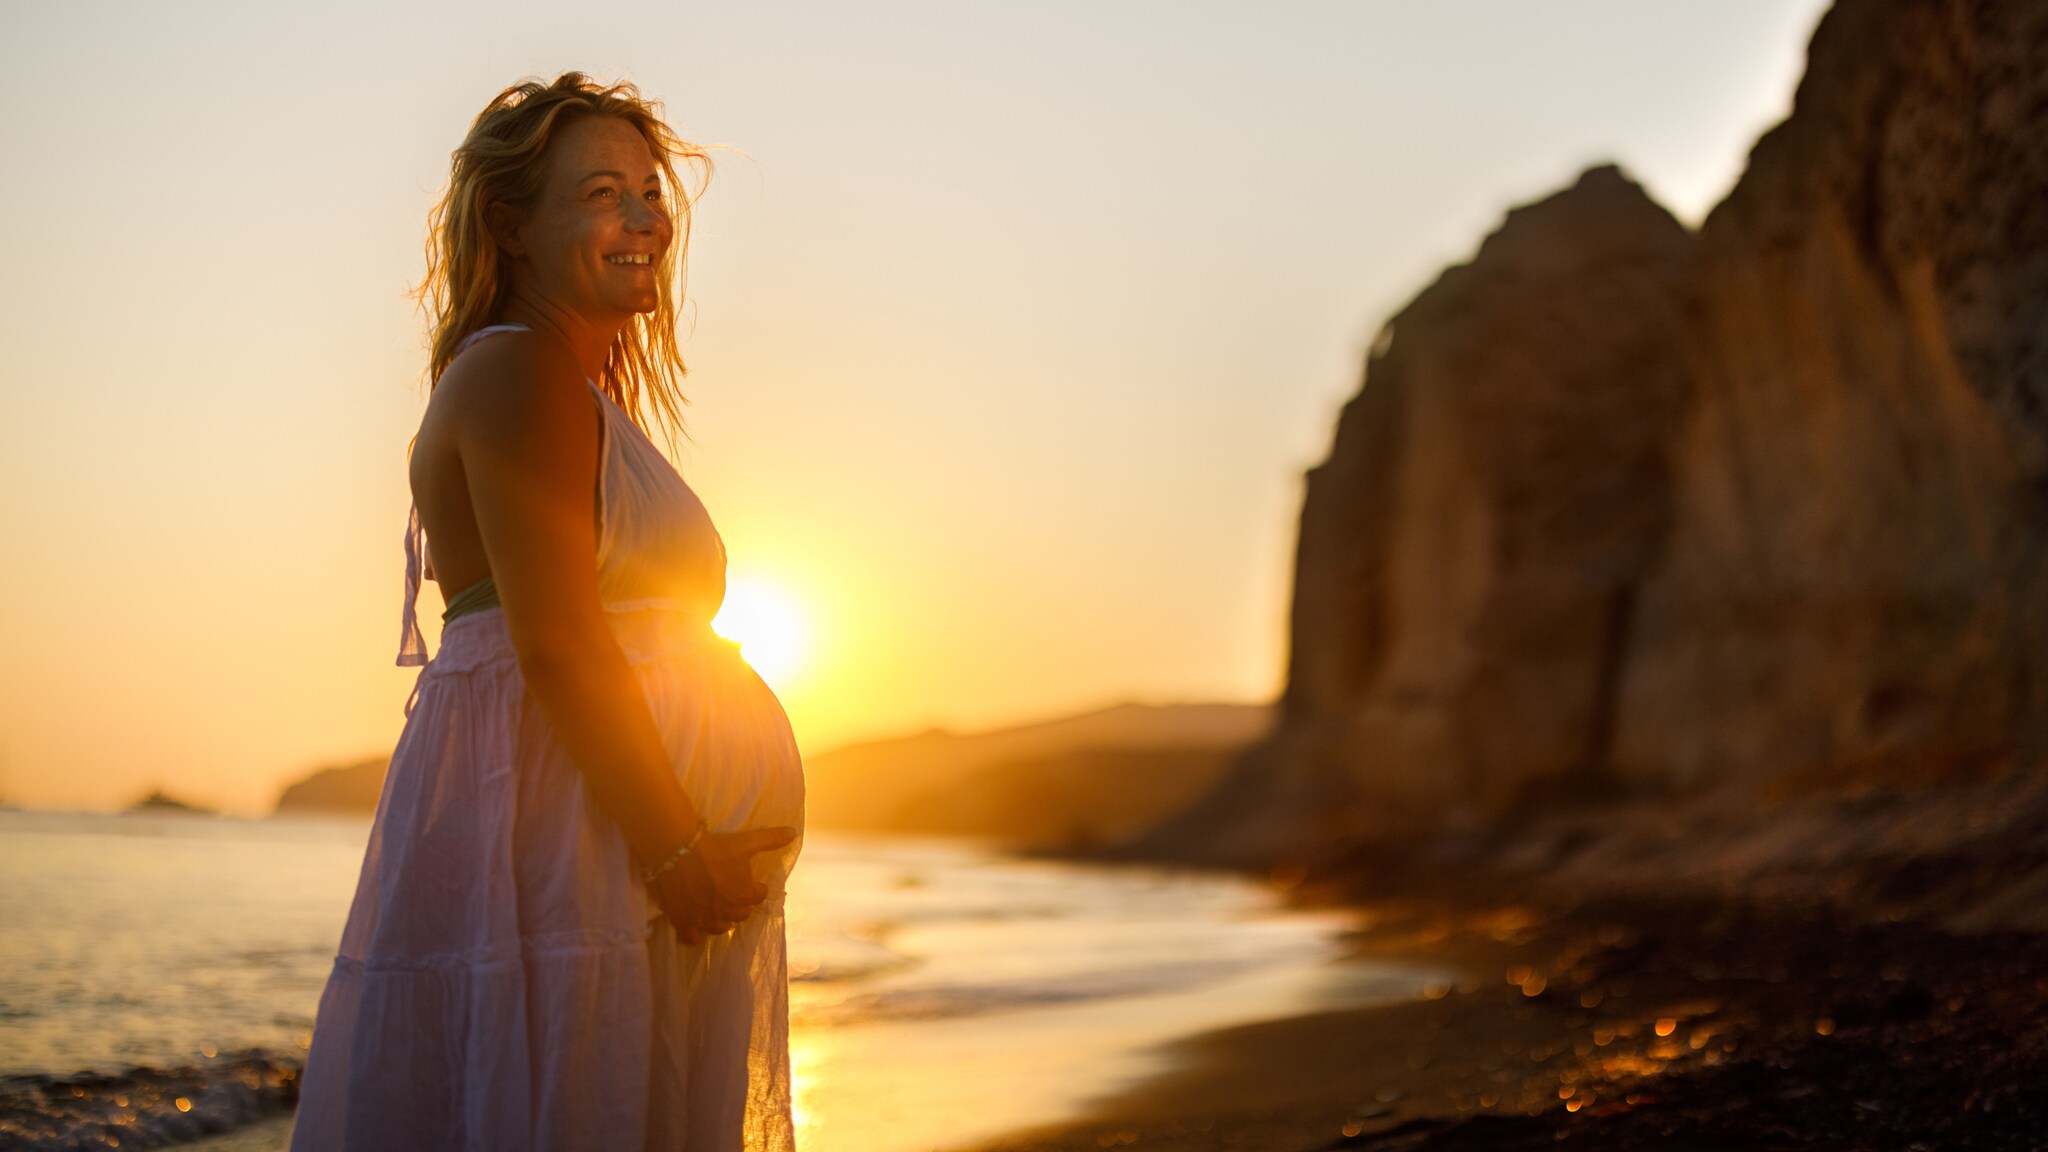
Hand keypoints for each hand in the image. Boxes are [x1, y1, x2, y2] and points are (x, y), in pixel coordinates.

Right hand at [650, 825, 798, 945]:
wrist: (677, 851)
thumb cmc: (714, 848)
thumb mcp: (746, 842)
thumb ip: (771, 840)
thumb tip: (793, 833)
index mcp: (744, 896)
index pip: (758, 897)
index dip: (756, 888)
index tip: (753, 883)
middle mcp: (727, 912)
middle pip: (741, 915)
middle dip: (740, 906)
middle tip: (732, 894)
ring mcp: (705, 920)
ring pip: (719, 928)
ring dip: (721, 920)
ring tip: (716, 909)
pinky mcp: (684, 923)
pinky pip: (693, 938)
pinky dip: (695, 934)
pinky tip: (694, 925)